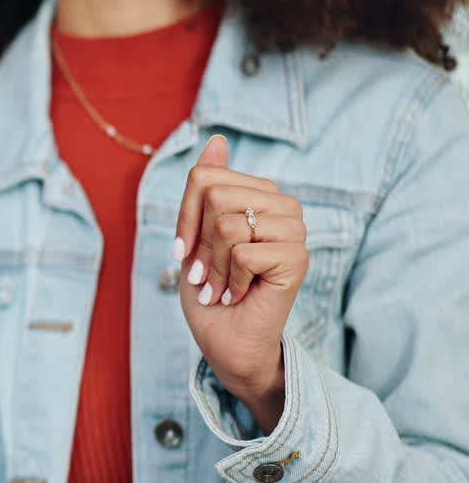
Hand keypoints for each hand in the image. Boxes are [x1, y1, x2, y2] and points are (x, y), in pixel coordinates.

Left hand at [176, 135, 308, 433]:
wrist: (226, 343)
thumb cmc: (210, 292)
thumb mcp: (195, 236)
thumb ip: (207, 189)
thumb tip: (216, 140)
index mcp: (259, 195)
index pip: (204, 177)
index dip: (183, 217)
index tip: (184, 252)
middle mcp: (283, 206)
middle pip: (214, 197)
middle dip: (198, 243)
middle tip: (205, 275)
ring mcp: (294, 231)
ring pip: (229, 224)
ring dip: (213, 265)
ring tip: (222, 286)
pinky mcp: (298, 258)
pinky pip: (244, 252)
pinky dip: (229, 280)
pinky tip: (238, 294)